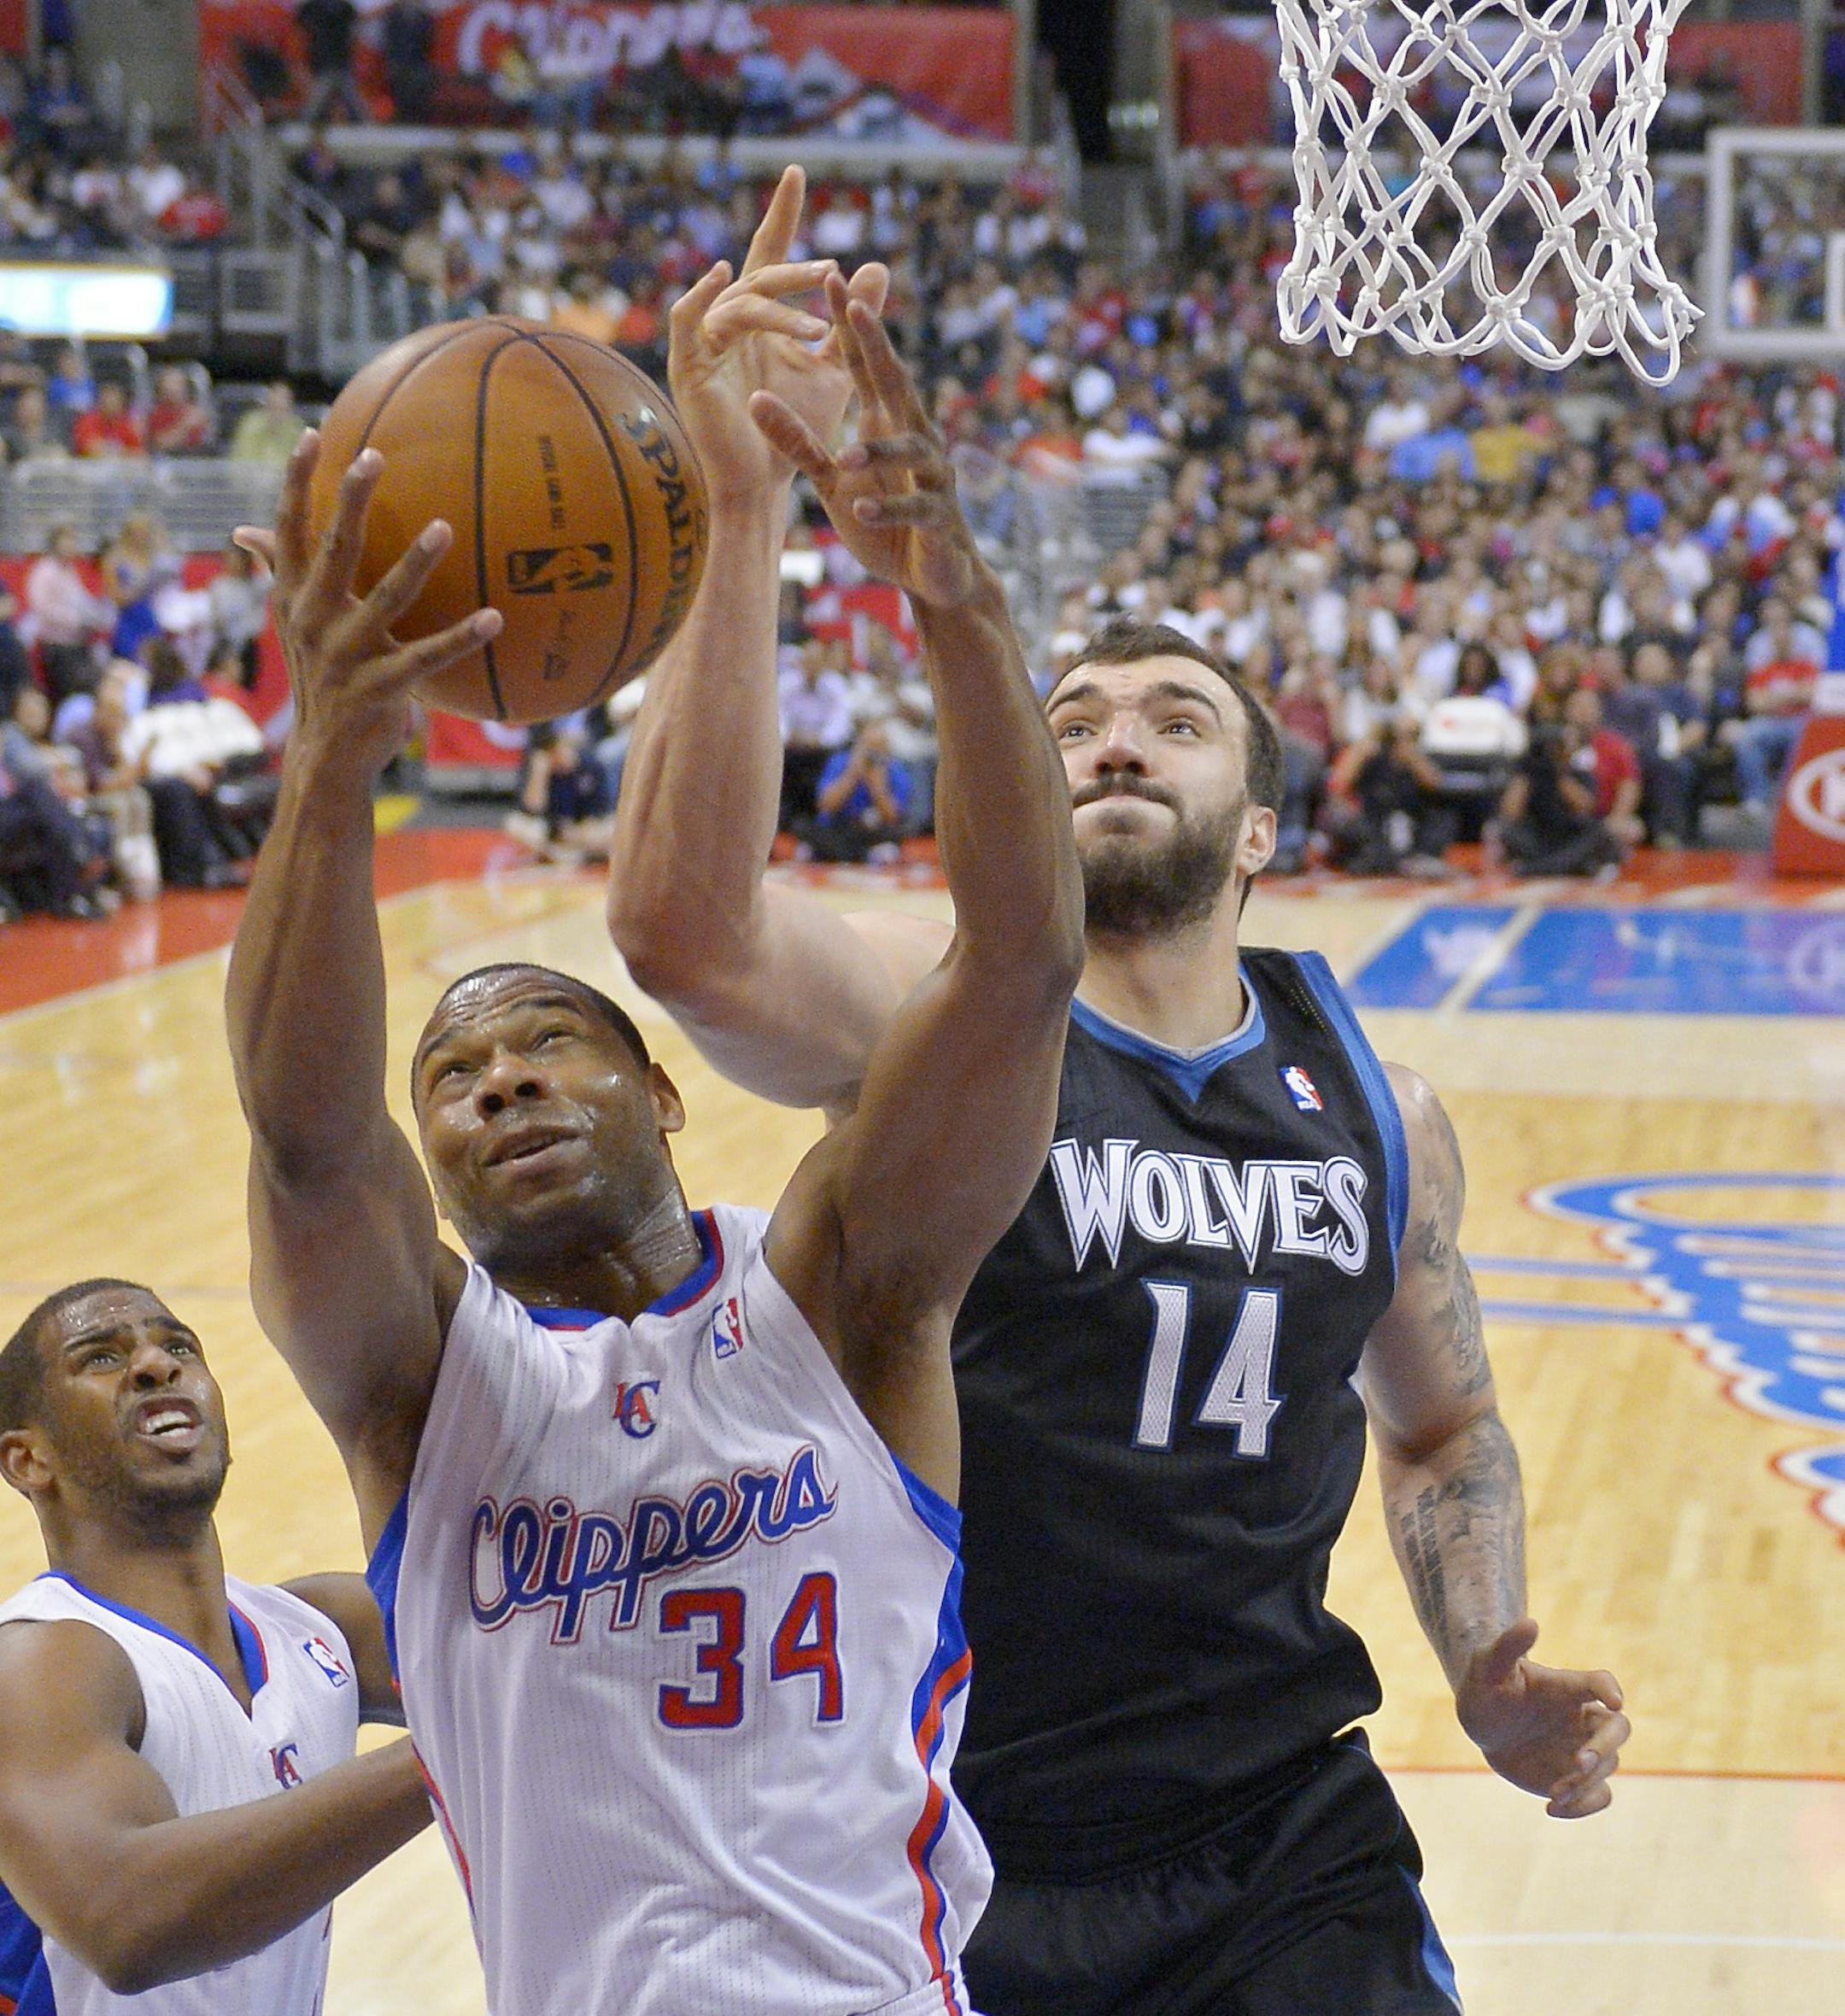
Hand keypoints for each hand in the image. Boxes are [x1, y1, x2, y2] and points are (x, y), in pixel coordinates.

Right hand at [234, 432, 499, 777]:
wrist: (324, 755)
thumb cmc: (321, 676)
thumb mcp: (296, 622)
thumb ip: (279, 573)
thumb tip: (244, 530)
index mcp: (292, 598)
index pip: (287, 530)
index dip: (296, 483)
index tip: (312, 435)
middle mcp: (311, 620)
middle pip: (332, 550)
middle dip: (351, 501)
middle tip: (375, 456)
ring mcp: (343, 655)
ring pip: (384, 599)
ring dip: (415, 562)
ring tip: (443, 526)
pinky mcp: (379, 688)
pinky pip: (427, 658)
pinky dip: (461, 638)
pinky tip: (494, 617)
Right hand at [667, 164, 887, 508]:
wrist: (766, 485)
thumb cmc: (796, 429)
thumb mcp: (836, 368)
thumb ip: (853, 319)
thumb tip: (878, 266)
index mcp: (760, 317)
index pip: (772, 254)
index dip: (783, 214)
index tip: (798, 171)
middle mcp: (728, 320)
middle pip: (760, 277)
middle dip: (795, 273)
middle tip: (830, 272)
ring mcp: (705, 342)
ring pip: (738, 302)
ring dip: (777, 312)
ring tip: (815, 332)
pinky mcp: (686, 366)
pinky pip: (688, 319)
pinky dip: (701, 295)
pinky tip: (720, 275)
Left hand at [749, 291, 980, 609]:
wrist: (932, 574)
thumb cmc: (880, 519)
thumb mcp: (830, 479)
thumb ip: (798, 441)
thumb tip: (754, 398)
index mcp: (886, 421)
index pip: (866, 364)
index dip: (849, 324)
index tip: (830, 276)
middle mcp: (914, 436)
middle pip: (896, 383)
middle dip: (877, 345)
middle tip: (855, 306)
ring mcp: (931, 477)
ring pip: (910, 451)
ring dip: (879, 453)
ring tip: (847, 457)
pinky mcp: (937, 519)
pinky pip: (914, 510)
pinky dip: (888, 510)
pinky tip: (862, 511)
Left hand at [1455, 1619, 1628, 1817]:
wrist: (1482, 1723)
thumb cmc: (1487, 1686)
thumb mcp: (1489, 1664)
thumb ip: (1508, 1645)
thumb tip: (1530, 1621)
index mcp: (1567, 1688)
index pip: (1599, 1683)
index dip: (1610, 1689)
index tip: (1613, 1700)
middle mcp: (1583, 1718)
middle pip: (1618, 1729)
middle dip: (1604, 1748)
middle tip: (1578, 1763)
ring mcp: (1582, 1748)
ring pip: (1608, 1767)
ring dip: (1586, 1782)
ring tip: (1555, 1791)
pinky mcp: (1576, 1778)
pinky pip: (1598, 1795)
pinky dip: (1584, 1807)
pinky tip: (1553, 1808)